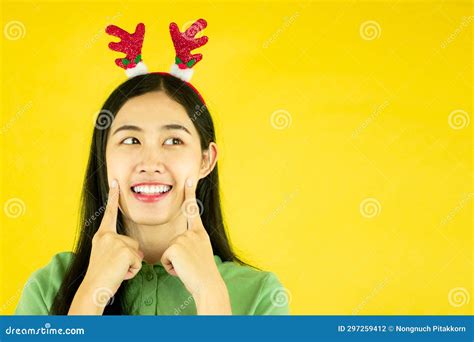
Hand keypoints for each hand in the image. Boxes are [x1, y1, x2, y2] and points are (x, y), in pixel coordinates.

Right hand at [81, 179, 143, 303]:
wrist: (93, 289)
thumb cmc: (101, 276)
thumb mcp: (107, 256)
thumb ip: (118, 247)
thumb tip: (136, 251)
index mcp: (102, 235)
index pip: (109, 213)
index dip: (112, 197)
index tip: (115, 181)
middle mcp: (107, 236)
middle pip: (132, 242)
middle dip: (129, 258)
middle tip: (113, 268)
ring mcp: (116, 242)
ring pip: (136, 253)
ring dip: (131, 265)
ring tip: (116, 271)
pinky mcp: (125, 251)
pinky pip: (138, 261)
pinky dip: (132, 271)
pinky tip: (120, 274)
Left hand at [160, 177, 225, 297]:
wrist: (208, 284)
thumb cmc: (203, 273)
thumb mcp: (201, 252)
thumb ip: (192, 243)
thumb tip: (180, 245)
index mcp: (199, 233)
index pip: (193, 211)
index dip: (190, 194)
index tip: (189, 180)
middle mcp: (192, 233)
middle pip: (175, 241)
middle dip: (178, 256)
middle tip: (192, 265)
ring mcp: (183, 239)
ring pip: (169, 251)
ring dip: (174, 263)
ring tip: (187, 268)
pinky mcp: (174, 248)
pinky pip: (165, 259)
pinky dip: (171, 268)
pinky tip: (182, 270)